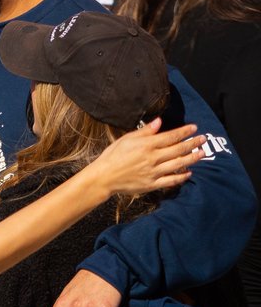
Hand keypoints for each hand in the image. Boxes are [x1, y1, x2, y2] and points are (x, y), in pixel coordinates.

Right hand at [88, 120, 203, 198]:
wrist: (103, 177)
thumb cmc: (112, 156)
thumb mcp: (126, 139)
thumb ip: (144, 131)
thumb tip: (159, 122)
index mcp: (146, 145)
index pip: (171, 136)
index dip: (184, 132)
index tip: (194, 128)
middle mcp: (152, 158)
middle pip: (178, 149)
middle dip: (193, 143)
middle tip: (203, 139)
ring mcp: (153, 172)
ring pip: (178, 164)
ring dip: (192, 158)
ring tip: (201, 153)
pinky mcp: (152, 184)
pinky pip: (171, 180)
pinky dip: (181, 177)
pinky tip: (188, 173)